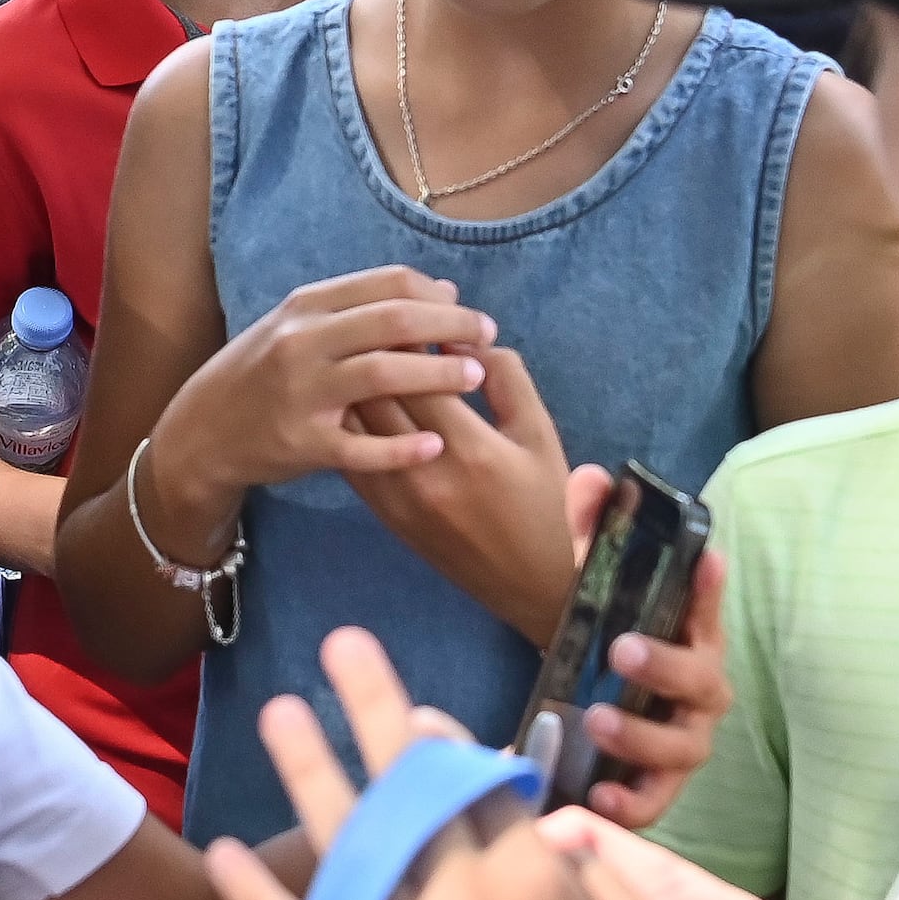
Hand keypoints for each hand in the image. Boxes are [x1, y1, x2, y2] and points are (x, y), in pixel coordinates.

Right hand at [157, 263, 496, 509]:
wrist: (201, 432)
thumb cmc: (261, 374)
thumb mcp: (300, 326)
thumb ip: (365, 305)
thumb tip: (443, 288)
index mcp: (307, 307)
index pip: (388, 285)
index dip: (439, 298)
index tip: (470, 314)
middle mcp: (303, 343)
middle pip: (393, 322)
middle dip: (451, 328)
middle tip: (488, 338)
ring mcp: (301, 393)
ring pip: (383, 375)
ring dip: (438, 376)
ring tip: (475, 379)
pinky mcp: (302, 444)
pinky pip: (362, 448)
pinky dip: (403, 447)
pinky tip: (436, 445)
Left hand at [194, 627, 695, 899]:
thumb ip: (590, 871)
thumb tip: (544, 835)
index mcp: (529, 873)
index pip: (476, 782)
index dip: (446, 745)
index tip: (419, 715)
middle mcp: (458, 896)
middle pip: (405, 784)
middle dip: (373, 707)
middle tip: (342, 645)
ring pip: (344, 840)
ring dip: (308, 770)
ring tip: (279, 713)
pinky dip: (256, 896)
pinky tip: (223, 850)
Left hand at [337, 343, 574, 640]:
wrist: (533, 587)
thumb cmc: (546, 505)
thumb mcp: (540, 435)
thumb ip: (507, 380)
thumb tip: (464, 337)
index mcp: (471, 449)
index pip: (422, 373)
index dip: (417, 334)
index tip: (425, 312)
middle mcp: (425, 472)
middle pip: (380, 393)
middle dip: (382, 350)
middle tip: (389, 323)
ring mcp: (398, 498)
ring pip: (357, 424)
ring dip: (359, 383)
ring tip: (370, 354)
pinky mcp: (385, 515)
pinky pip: (352, 457)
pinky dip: (353, 422)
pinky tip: (361, 398)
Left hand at [559, 460, 727, 831]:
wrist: (591, 719)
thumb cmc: (605, 647)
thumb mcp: (592, 589)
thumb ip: (590, 535)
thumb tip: (593, 479)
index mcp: (690, 637)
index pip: (707, 608)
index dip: (709, 588)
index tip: (705, 559)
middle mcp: (698, 691)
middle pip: (702, 680)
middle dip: (667, 665)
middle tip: (621, 648)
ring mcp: (684, 741)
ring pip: (684, 747)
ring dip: (644, 736)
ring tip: (598, 720)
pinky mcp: (659, 787)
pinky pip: (656, 802)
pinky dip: (633, 804)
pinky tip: (600, 796)